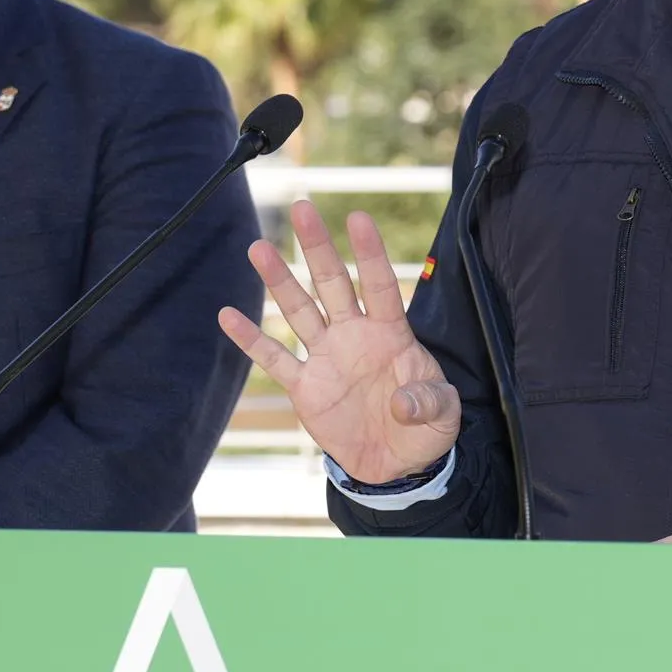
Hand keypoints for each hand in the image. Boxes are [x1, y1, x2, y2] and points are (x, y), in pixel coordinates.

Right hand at [219, 200, 459, 483]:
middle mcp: (355, 335)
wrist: (396, 464)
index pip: (381, 285)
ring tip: (258, 247)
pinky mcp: (305, 386)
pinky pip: (274, 359)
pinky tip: (228, 316)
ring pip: (299, 311)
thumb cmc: (426, 430)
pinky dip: (250, 339)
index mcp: (393, 333)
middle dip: (318, 247)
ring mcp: (327, 357)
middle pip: (333, 283)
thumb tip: (402, 403)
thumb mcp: (444, 415)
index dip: (370, 253)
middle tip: (303, 207)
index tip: (358, 217)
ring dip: (279, 281)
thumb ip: (428, 402)